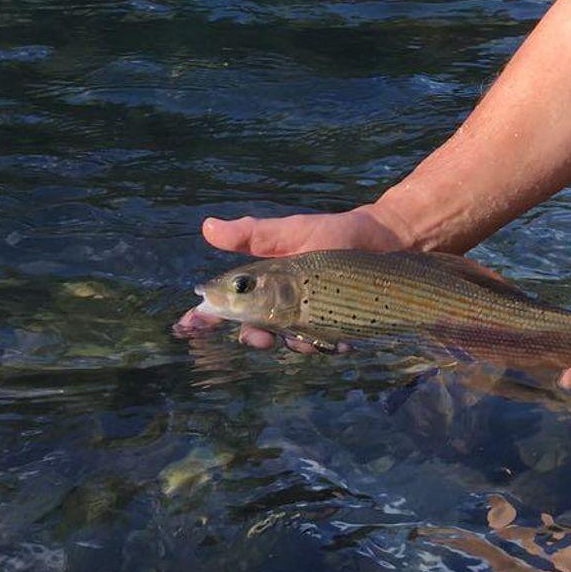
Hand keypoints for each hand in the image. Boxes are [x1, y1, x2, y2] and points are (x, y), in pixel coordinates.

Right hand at [172, 205, 407, 348]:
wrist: (382, 238)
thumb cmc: (332, 232)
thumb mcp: (290, 231)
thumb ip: (252, 234)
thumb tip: (208, 227)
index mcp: (264, 286)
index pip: (227, 307)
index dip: (204, 318)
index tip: (188, 326)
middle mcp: (283, 308)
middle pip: (257, 333)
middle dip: (254, 338)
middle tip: (259, 337)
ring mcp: (311, 320)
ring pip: (293, 344)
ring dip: (296, 344)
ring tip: (307, 335)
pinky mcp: (340, 327)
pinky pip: (330, 344)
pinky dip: (333, 344)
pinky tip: (341, 340)